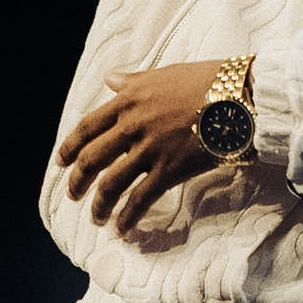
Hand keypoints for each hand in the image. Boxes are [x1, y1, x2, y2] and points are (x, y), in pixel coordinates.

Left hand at [56, 59, 228, 236]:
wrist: (240, 95)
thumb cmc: (208, 78)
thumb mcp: (165, 73)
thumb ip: (133, 80)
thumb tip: (109, 78)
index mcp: (130, 99)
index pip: (88, 127)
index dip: (70, 147)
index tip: (61, 161)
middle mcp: (133, 125)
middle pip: (92, 159)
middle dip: (78, 181)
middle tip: (74, 195)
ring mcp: (149, 149)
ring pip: (111, 184)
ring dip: (99, 205)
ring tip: (96, 217)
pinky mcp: (169, 170)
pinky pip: (140, 200)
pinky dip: (127, 217)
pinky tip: (122, 228)